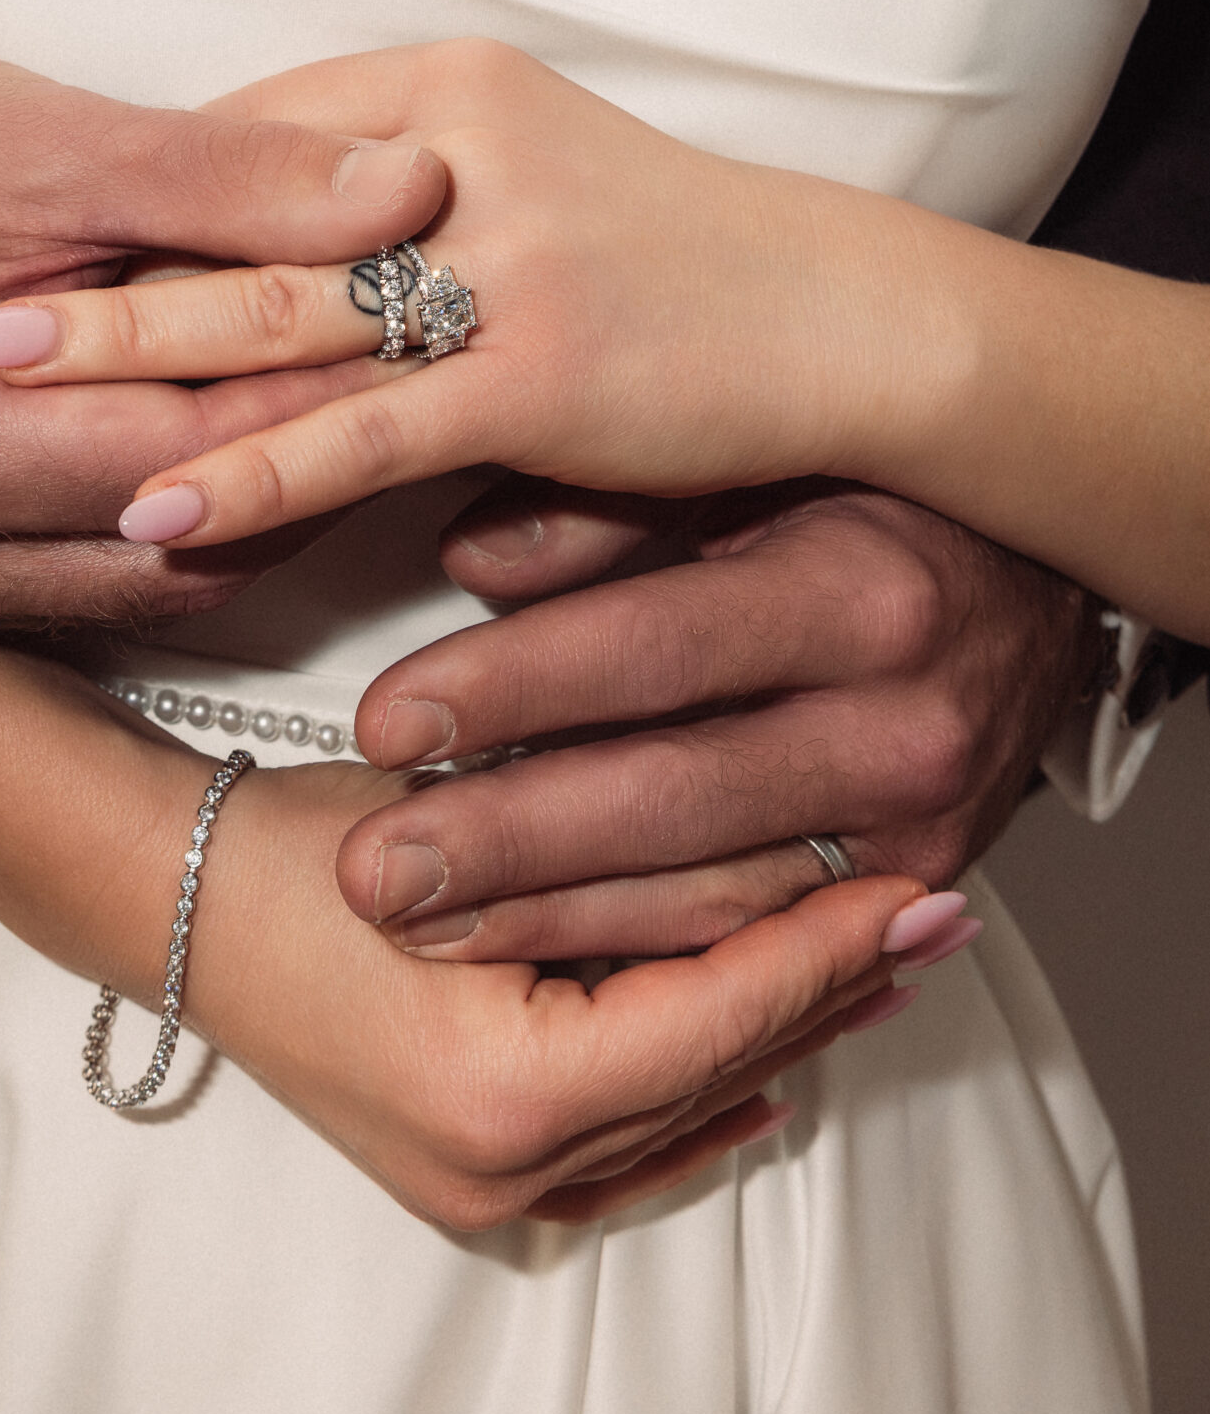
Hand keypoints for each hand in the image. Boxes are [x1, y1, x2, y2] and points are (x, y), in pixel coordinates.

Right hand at [0, 0, 444, 630]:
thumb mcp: (63, 140)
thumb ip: (241, 181)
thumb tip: (412, 194)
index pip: (195, 455)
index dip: (327, 399)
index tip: (429, 343)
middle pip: (175, 543)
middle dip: (301, 463)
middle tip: (414, 392)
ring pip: (139, 589)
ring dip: (241, 511)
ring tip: (339, 422)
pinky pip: (76, 591)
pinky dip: (161, 533)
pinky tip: (228, 458)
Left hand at [0, 39, 931, 546]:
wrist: (847, 310)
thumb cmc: (682, 252)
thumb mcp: (530, 175)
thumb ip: (398, 197)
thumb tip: (272, 250)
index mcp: (444, 93)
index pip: (250, 138)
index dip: (134, 196)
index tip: (27, 244)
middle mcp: (457, 154)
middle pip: (235, 213)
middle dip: (91, 262)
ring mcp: (501, 260)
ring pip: (278, 312)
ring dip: (129, 352)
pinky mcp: (541, 367)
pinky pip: (366, 427)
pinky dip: (253, 471)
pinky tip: (159, 510)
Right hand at [182, 756, 939, 1227]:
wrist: (169, 897)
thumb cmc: (305, 845)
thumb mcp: (484, 834)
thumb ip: (635, 868)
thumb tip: (794, 864)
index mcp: (505, 1091)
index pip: (718, 1017)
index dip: (826, 950)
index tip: (915, 890)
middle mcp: (499, 1167)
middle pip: (714, 1072)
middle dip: (824, 991)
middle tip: (931, 918)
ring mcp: (478, 1190)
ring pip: (676, 1111)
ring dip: (772, 1037)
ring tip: (871, 972)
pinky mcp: (463, 1179)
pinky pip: (619, 1159)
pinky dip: (696, 1107)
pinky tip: (767, 1074)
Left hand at [325, 479, 1101, 961]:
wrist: (1039, 577)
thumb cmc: (867, 493)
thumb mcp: (748, 463)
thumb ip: (609, 509)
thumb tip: (468, 562)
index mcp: (860, 592)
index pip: (653, 652)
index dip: (510, 693)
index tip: (383, 726)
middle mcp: (905, 722)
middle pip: (672, 799)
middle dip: (508, 843)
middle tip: (374, 871)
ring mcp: (922, 823)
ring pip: (709, 895)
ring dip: (554, 919)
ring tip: (419, 923)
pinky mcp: (918, 882)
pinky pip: (757, 930)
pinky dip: (640, 949)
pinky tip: (533, 950)